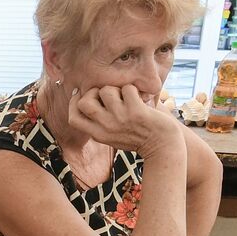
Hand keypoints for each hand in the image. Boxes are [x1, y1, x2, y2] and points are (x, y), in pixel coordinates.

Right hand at [67, 85, 181, 157]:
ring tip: (127, 98)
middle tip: (107, 95)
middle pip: (84, 102)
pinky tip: (140, 99)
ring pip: (106, 90)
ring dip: (117, 89)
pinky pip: (127, 88)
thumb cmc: (137, 137)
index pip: (73, 118)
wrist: (162, 146)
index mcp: (98, 135)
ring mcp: (120, 119)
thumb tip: (83, 97)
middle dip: (94, 92)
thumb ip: (99, 122)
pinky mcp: (136, 111)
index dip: (74, 103)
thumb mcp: (112, 136)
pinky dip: (134, 90)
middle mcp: (106, 127)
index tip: (82, 95)